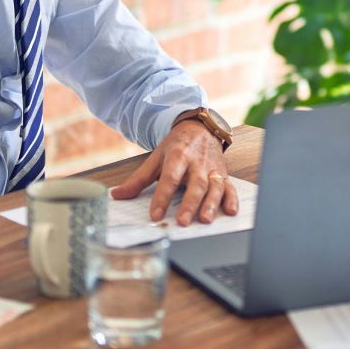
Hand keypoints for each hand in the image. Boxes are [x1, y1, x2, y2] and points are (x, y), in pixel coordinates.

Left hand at [109, 122, 238, 225]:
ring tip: (205, 219)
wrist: (200, 128)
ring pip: (214, 186)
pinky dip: (232, 199)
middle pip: (195, 184)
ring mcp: (212, 168)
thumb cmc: (177, 146)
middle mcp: (197, 162)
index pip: (169, 178)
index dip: (162, 197)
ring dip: (211, 203)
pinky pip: (230, 187)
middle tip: (182, 221)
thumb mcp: (156, 158)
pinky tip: (230, 211)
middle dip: (190, 203)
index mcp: (178, 156)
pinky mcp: (223, 174)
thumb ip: (138, 179)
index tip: (155, 215)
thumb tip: (117, 195)